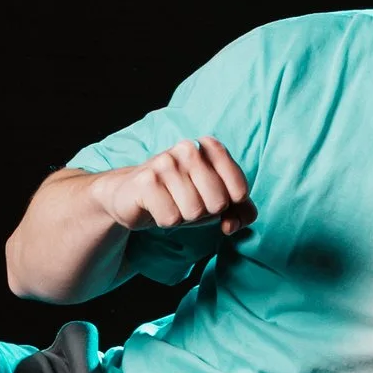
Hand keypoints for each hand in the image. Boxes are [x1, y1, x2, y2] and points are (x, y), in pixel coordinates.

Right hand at [90, 136, 252, 240]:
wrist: (130, 195)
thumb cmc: (178, 195)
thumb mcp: (215, 200)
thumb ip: (241, 212)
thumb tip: (231, 225)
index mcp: (210, 147)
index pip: (240, 190)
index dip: (229, 206)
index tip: (212, 200)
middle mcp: (189, 148)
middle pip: (218, 203)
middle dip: (204, 213)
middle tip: (186, 202)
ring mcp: (165, 162)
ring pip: (194, 212)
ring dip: (183, 217)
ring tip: (170, 203)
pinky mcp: (146, 180)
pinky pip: (171, 218)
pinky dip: (165, 221)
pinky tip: (156, 207)